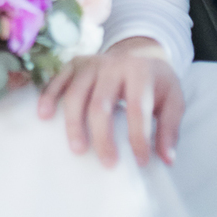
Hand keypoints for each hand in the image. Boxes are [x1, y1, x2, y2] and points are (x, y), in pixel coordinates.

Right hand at [38, 38, 183, 167]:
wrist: (140, 53)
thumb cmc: (156, 84)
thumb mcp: (173, 100)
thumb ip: (170, 128)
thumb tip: (167, 159)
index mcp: (140, 72)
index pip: (137, 108)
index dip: (138, 137)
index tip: (141, 161)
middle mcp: (113, 64)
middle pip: (102, 104)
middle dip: (103, 136)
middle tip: (108, 163)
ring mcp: (91, 62)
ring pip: (76, 94)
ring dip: (74, 124)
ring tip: (77, 150)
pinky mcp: (74, 64)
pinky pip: (57, 80)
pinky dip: (48, 96)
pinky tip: (44, 116)